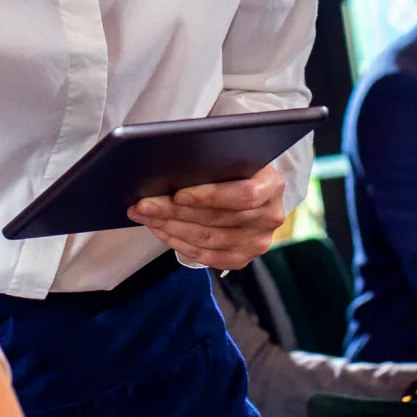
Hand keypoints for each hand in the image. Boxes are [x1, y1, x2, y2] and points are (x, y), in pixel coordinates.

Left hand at [130, 163, 286, 270]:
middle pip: (217, 218)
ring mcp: (257, 242)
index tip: (178, 194)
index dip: (210, 196)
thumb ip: (215, 161)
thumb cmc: (236, 168)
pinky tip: (160, 231)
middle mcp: (270, 217)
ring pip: (207, 238)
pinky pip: (205, 256)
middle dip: (175, 211)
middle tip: (144, 205)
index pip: (243, 195)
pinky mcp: (242, 259)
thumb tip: (173, 166)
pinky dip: (178, 242)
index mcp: (272, 186)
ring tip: (145, 216)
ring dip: (170, 227)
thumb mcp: (233, 157)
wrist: (253, 190)